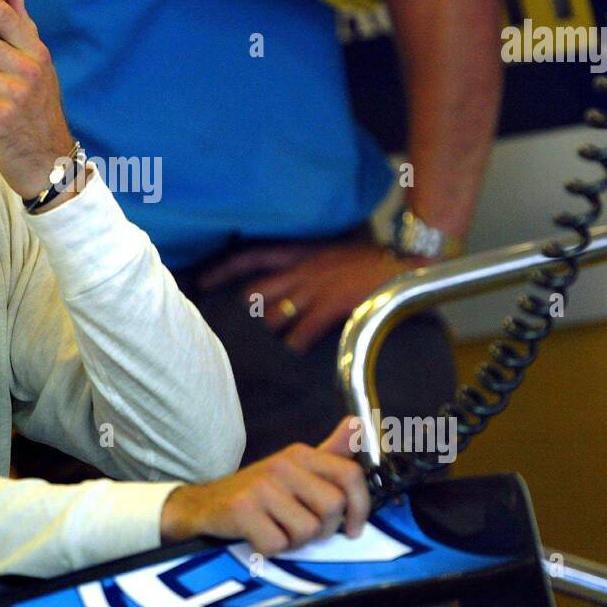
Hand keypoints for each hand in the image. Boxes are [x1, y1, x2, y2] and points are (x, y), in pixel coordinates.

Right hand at [160, 418, 369, 554]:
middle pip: (333, 507)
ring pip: (308, 531)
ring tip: (277, 529)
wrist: (203, 504)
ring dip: (295, 542)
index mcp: (300, 454)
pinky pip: (278, 545)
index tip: (353, 528)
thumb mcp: (295, 468)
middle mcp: (282, 465)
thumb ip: (330, 451)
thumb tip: (357, 424)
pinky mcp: (242, 509)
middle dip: (323, 529)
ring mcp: (261, 486)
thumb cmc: (258, 492)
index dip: (361, 506)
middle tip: (303, 529)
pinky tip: (258, 536)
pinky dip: (270, 549)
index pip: (350, 474)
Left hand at [200, 239, 423, 354]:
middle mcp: (302, 269)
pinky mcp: (331, 305)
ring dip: (268, 331)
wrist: (404, 265)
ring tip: (262, 346)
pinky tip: (291, 354)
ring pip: (276, 314)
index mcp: (301, 253)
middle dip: (243, 309)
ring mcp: (316, 287)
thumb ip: (312, 262)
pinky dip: (294, 345)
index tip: (202, 279)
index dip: (224, 268)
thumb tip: (296, 276)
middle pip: (258, 289)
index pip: (252, 256)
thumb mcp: (334, 252)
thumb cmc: (372, 260)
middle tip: (225, 326)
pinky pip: (302, 331)